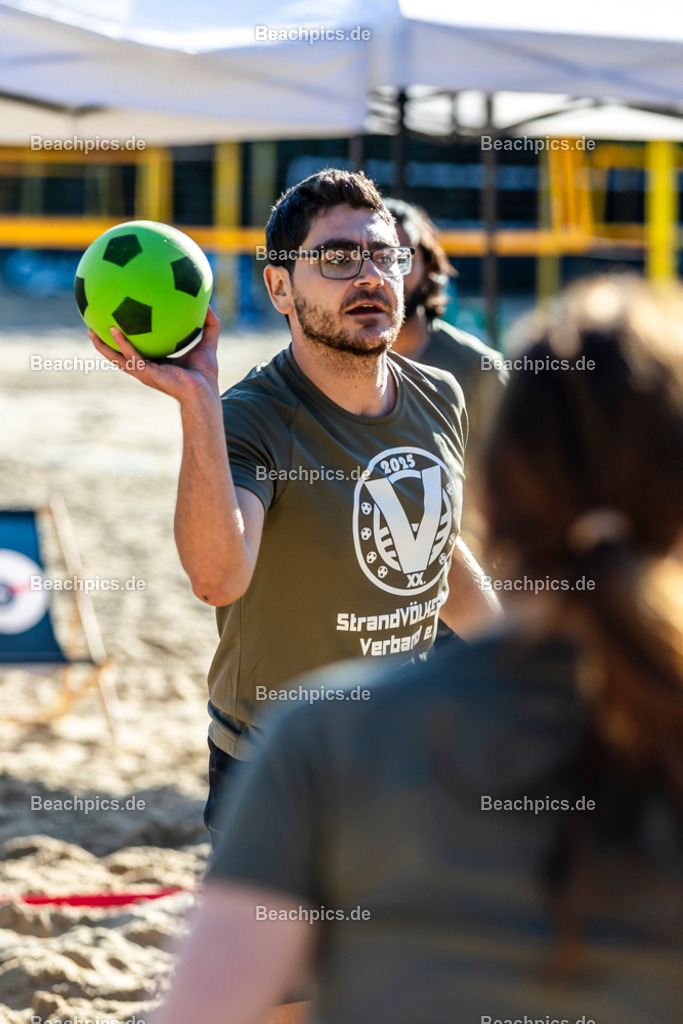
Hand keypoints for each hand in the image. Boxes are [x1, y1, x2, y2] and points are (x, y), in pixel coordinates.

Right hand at [88, 306, 221, 402]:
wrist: (204, 391)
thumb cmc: (205, 373)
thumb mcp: (207, 343)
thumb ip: (209, 324)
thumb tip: (209, 304)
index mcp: (156, 362)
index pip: (137, 350)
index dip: (127, 339)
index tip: (118, 323)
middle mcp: (146, 367)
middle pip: (120, 355)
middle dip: (105, 344)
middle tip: (93, 327)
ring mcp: (143, 371)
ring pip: (116, 359)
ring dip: (103, 347)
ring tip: (90, 331)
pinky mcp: (145, 373)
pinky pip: (130, 356)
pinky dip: (121, 344)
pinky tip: (114, 330)